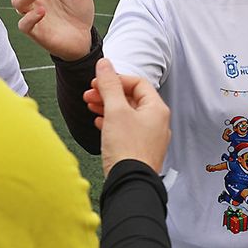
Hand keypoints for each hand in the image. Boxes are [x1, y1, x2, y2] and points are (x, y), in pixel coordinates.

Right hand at [94, 59, 169, 175]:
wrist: (129, 183)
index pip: (137, 83)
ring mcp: (150, 137)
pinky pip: (126, 130)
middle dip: (108, 94)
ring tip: (90, 105)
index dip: (116, 79)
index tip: (98, 81)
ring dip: (108, 107)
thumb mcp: (115, 110)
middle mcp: (157, 122)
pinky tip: (99, 122)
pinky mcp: (140, 150)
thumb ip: (109, 85)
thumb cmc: (127, 149)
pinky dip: (112, 123)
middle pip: (132, 98)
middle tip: (89, 94)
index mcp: (157, 109)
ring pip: (128, 114)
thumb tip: (105, 64)